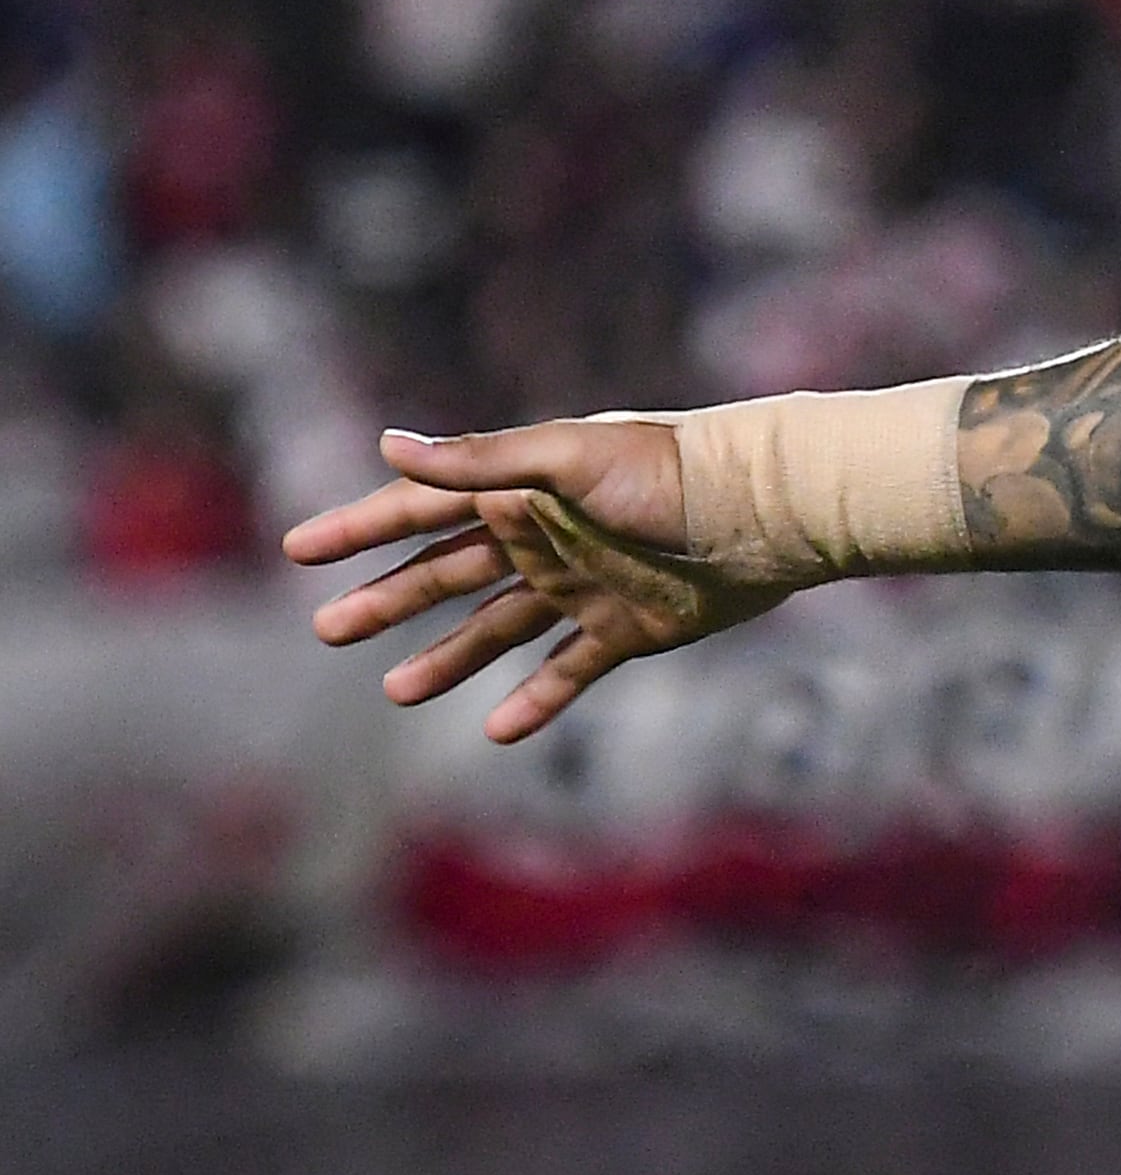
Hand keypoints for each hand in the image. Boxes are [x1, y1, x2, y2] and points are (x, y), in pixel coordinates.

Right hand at [284, 421, 788, 744]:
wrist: (766, 514)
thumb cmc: (672, 473)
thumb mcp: (571, 459)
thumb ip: (484, 461)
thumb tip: (390, 444)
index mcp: (526, 491)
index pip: (425, 509)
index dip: (362, 527)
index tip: (299, 549)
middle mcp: (547, 539)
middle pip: (450, 573)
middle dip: (389, 598)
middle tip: (327, 629)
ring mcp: (585, 586)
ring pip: (499, 627)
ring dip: (448, 656)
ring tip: (396, 690)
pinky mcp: (631, 628)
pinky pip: (571, 670)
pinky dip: (537, 698)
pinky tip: (499, 730)